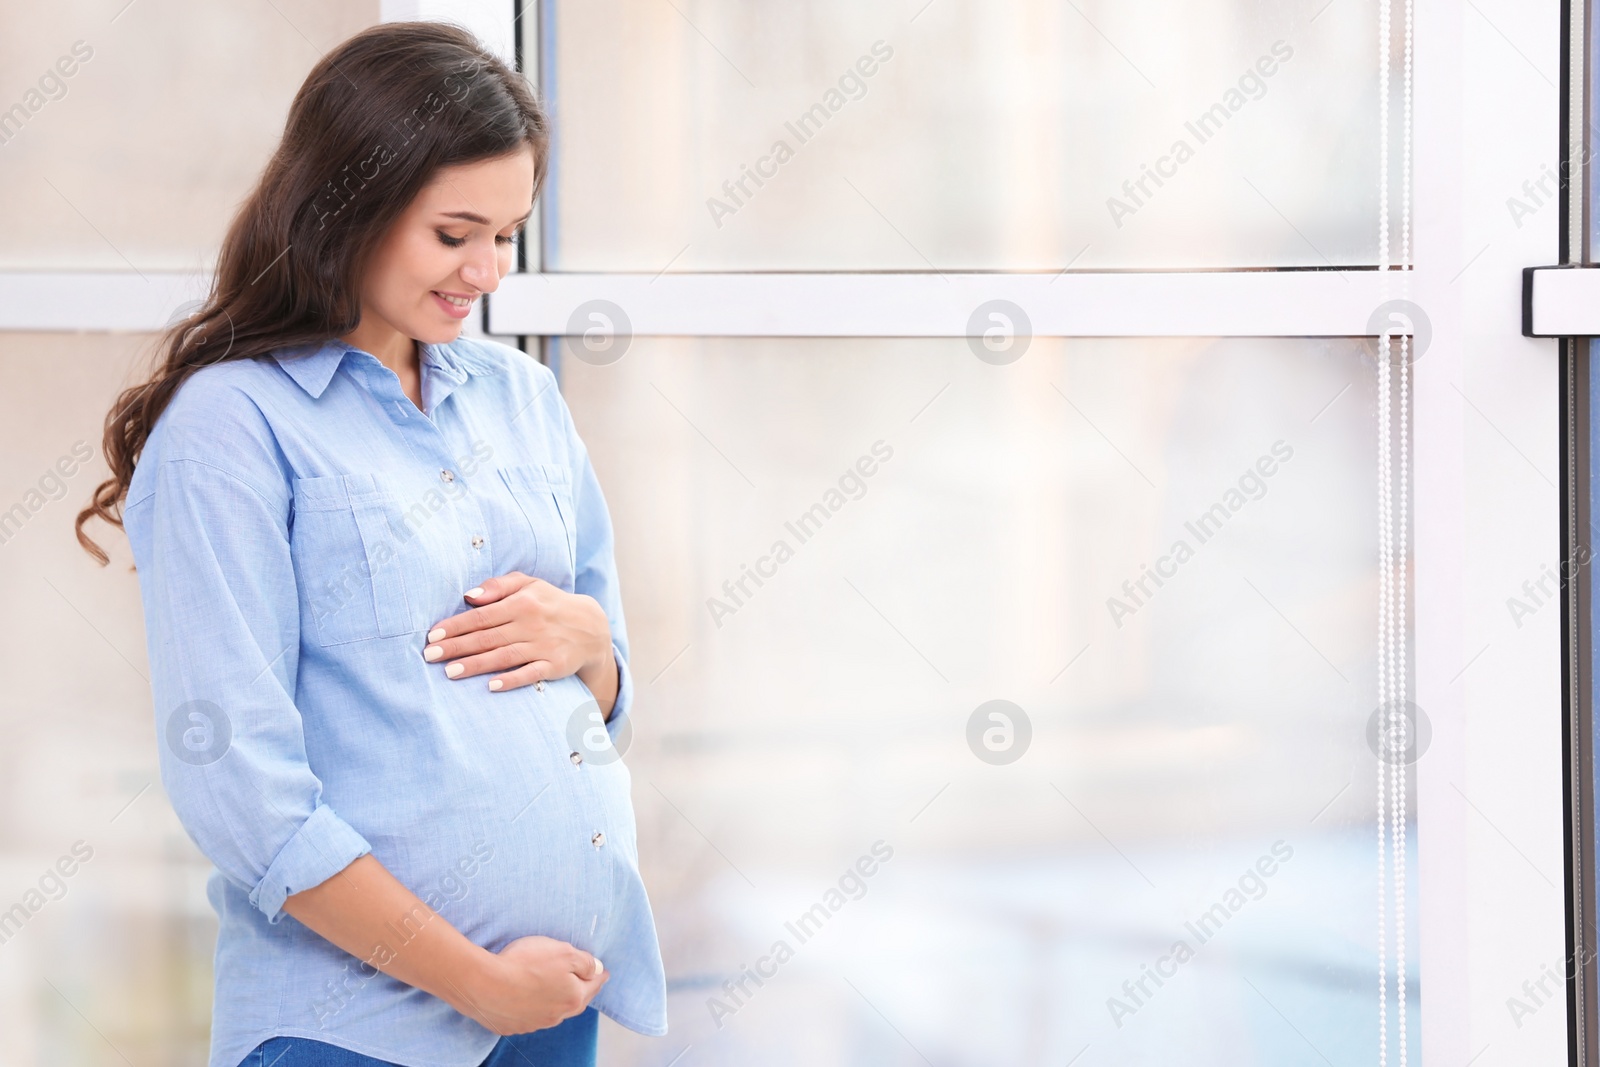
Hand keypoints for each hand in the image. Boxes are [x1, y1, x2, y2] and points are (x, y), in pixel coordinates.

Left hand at [422, 572, 609, 692]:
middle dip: (456, 647)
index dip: (455, 626)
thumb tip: (469, 596)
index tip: (432, 635)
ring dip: (475, 665)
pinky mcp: (554, 665)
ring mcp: (543, 645)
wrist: (591, 626)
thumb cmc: (550, 603)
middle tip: (429, 656)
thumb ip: (498, 586)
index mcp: (521, 602)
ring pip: (504, 656)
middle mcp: (531, 623)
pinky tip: (492, 686)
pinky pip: (531, 673)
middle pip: (487, 637)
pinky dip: (512, 680)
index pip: (482, 615)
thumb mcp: (529, 584)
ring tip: (449, 672)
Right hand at [455, 934, 607, 1035]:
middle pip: (574, 1002)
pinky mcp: (512, 1025)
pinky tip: (526, 997)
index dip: (599, 976)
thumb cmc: (525, 963)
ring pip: (552, 1011)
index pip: (593, 986)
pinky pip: (529, 1015)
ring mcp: (533, 1023)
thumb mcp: (564, 952)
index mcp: (572, 998)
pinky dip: (532, 1006)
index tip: (604, 973)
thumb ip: (585, 962)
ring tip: (553, 989)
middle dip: (580, 991)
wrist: (484, 984)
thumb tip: (598, 969)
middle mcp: (556, 1016)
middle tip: (585, 981)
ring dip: (555, 1000)